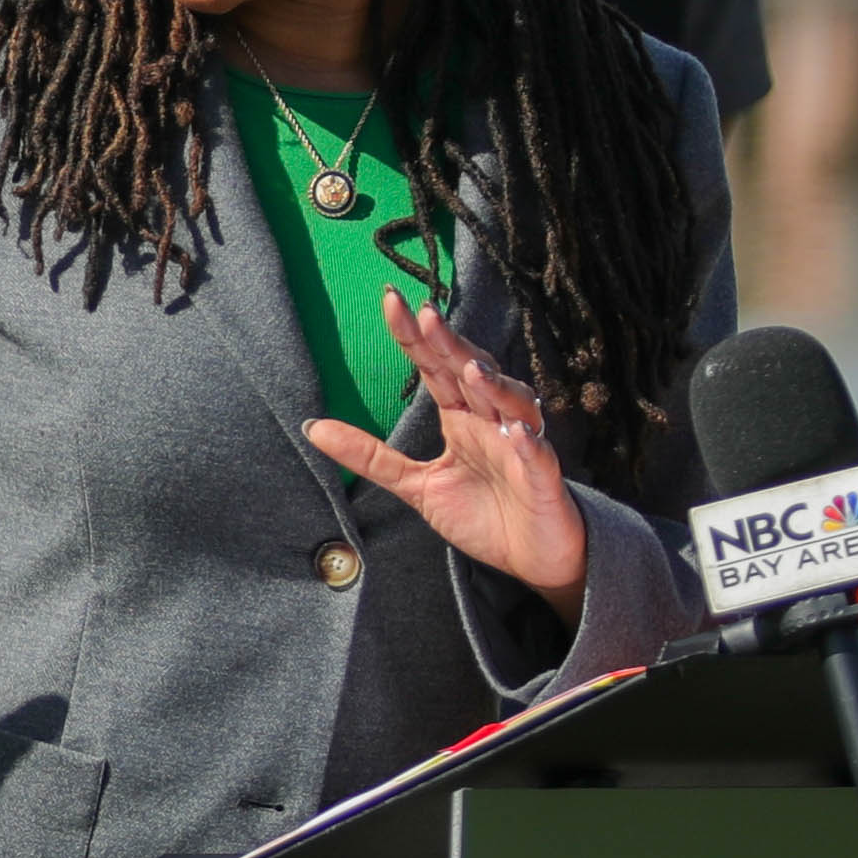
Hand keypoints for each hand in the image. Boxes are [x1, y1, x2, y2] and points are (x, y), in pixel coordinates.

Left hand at [304, 291, 587, 615]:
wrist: (531, 556)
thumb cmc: (481, 514)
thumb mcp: (415, 486)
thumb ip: (370, 457)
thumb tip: (313, 427)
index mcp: (461, 418)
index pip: (435, 367)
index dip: (416, 336)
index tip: (390, 301)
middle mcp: (492, 422)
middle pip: (472, 373)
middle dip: (451, 344)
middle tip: (426, 314)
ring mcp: (521, 447)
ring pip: (513, 404)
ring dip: (495, 386)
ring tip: (470, 372)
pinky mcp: (544, 480)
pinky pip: (539, 457)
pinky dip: (530, 445)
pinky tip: (518, 435)